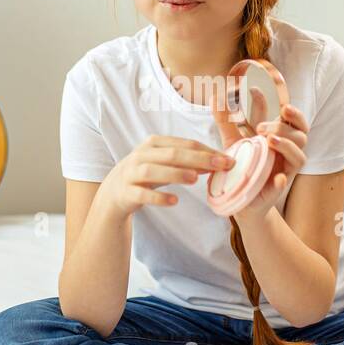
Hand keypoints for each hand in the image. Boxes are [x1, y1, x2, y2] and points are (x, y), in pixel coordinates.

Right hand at [98, 135, 235, 217]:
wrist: (115, 191)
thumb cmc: (147, 174)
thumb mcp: (165, 163)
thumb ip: (189, 161)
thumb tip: (218, 161)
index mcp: (154, 144)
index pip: (184, 144)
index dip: (207, 151)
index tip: (228, 159)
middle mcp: (142, 155)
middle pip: (172, 154)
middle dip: (198, 159)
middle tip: (220, 166)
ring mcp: (132, 173)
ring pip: (153, 170)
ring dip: (175, 173)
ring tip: (195, 179)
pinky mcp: (127, 192)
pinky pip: (142, 194)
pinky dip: (158, 197)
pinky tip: (174, 201)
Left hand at [231, 100, 308, 223]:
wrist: (241, 201)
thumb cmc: (242, 167)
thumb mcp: (231, 141)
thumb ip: (226, 120)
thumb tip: (216, 96)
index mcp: (277, 136)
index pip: (289, 117)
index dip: (285, 106)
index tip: (258, 92)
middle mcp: (285, 150)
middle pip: (300, 132)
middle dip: (285, 126)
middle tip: (263, 127)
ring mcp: (284, 168)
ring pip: (300, 154)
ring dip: (287, 145)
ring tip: (270, 141)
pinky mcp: (279, 187)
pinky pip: (286, 182)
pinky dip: (283, 179)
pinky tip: (277, 176)